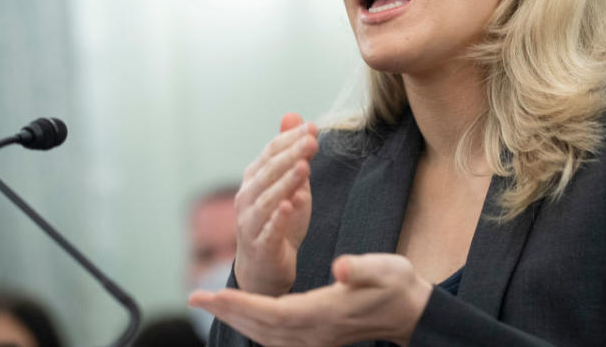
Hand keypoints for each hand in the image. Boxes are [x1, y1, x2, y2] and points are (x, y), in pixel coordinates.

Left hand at [189, 253, 433, 346]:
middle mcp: (315, 332)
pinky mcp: (316, 338)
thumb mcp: (386, 269)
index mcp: (325, 312)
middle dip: (227, 313)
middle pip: (260, 328)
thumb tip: (341, 267)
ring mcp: (315, 339)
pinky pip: (275, 338)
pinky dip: (254, 327)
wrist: (410, 312)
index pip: (271, 312)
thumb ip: (362, 268)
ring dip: (237, 320)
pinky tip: (243, 316)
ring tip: (211, 305)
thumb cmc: (397, 286)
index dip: (239, 304)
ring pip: (265, 336)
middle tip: (195, 298)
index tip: (210, 295)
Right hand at [233, 113, 318, 295]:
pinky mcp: (260, 247)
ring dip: (286, 182)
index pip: (270, 153)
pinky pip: (269, 231)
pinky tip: (290, 205)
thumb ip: (290, 153)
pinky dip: (278, 218)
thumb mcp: (288, 183)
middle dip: (291, 155)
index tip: (312, 127)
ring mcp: (250, 223)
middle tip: (311, 141)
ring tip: (304, 167)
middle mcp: (247, 198)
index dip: (290, 140)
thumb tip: (294, 116)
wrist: (265, 268)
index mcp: (254, 179)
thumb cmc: (278, 221)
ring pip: (267, 199)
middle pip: (268, 172)